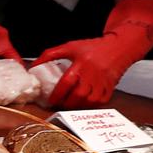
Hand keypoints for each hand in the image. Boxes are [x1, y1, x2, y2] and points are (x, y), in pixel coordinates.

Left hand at [37, 0, 152, 107]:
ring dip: (79, 106)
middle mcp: (93, 74)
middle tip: (60, 104)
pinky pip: (102, 101)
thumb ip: (50, 54)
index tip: (50, 100)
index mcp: (81, 63)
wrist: (118, 47)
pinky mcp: (111, 86)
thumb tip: (34, 65)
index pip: (67, 82)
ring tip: (70, 105)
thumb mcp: (70, 47)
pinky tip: (84, 104)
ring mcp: (103, 81)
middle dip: (67, 103)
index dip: (57, 94)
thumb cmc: (93, 47)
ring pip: (91, 100)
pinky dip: (92, 105)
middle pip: (79, 94)